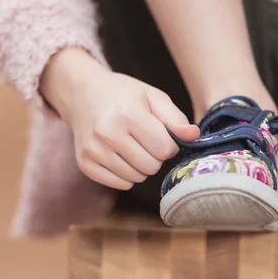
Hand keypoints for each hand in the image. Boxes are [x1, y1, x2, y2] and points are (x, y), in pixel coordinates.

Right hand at [40, 49, 198, 189]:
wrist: (83, 94)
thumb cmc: (124, 95)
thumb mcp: (153, 97)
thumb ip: (176, 118)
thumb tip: (194, 136)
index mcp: (127, 114)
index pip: (165, 149)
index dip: (170, 144)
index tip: (162, 134)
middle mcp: (107, 133)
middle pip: (152, 166)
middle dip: (156, 156)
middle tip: (146, 140)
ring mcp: (94, 150)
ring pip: (137, 178)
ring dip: (142, 166)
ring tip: (133, 146)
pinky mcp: (85, 164)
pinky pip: (121, 184)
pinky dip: (127, 175)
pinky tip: (121, 156)